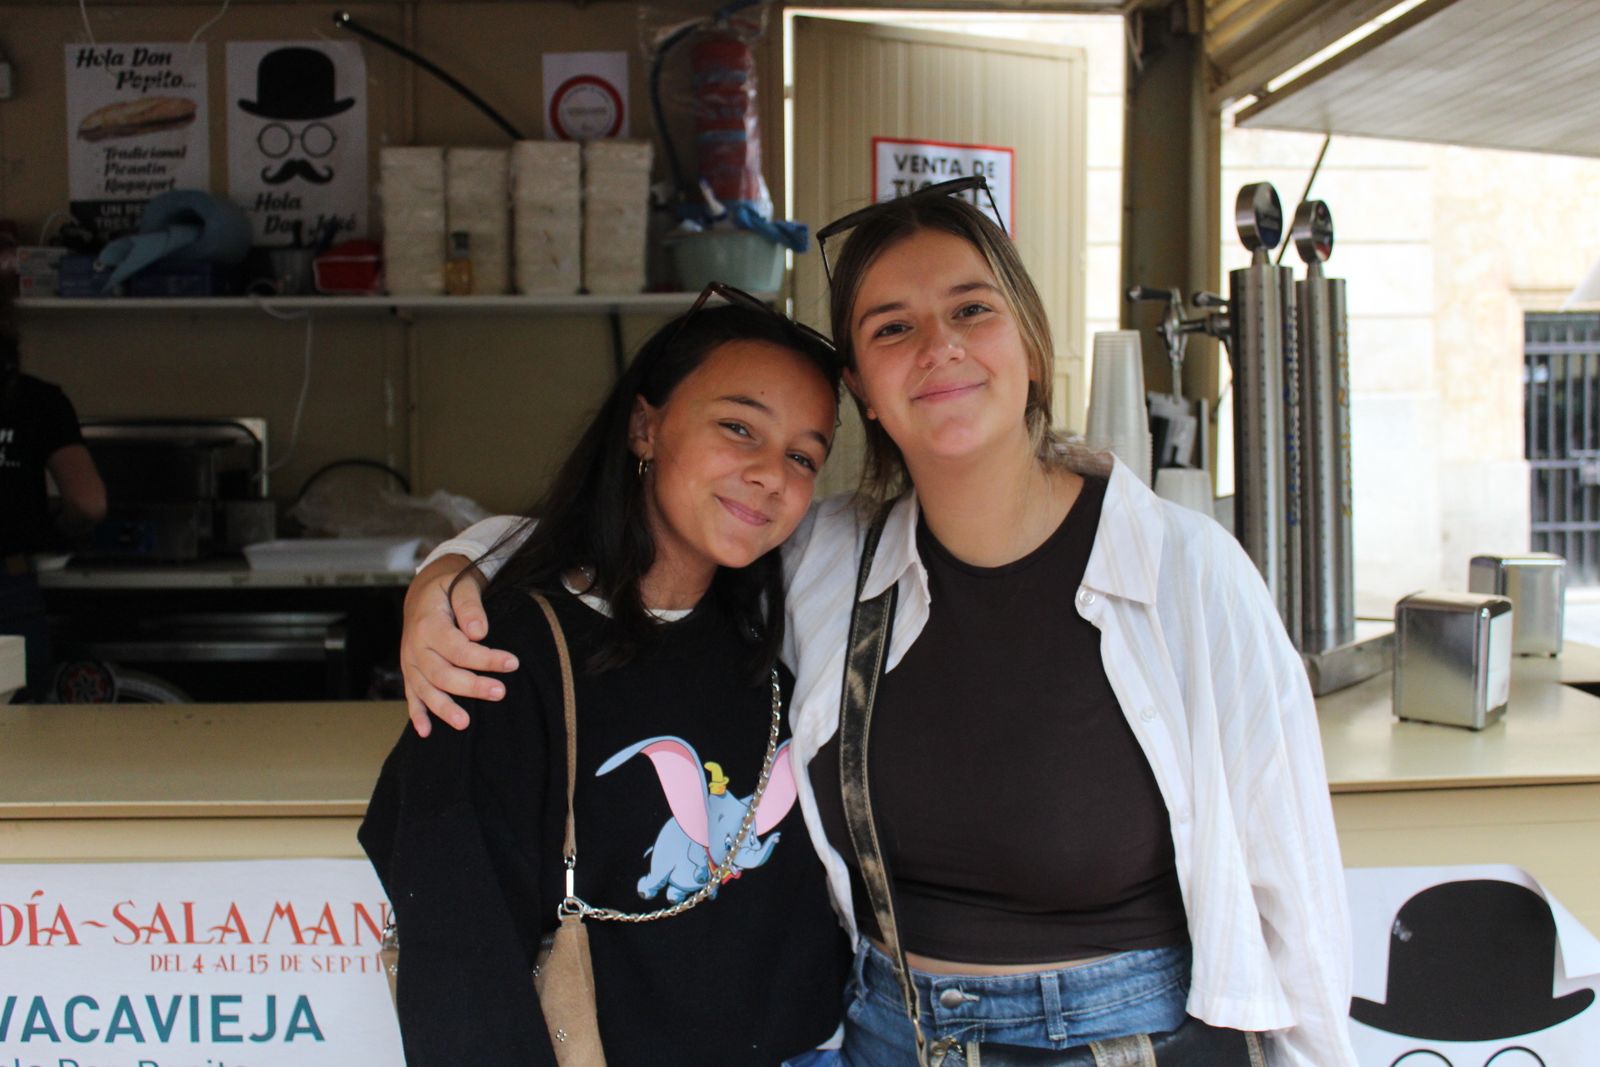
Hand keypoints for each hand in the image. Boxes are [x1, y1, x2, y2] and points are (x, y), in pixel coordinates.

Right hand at [401, 555, 517, 735]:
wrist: (423, 591)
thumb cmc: (448, 588)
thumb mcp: (460, 585)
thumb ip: (470, 605)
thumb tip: (479, 632)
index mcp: (429, 624)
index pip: (459, 648)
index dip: (485, 658)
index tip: (512, 663)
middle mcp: (416, 647)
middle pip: (443, 673)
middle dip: (472, 686)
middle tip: (500, 693)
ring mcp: (410, 662)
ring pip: (426, 689)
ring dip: (444, 708)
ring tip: (466, 724)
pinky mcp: (410, 672)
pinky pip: (411, 696)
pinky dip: (417, 714)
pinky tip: (426, 732)